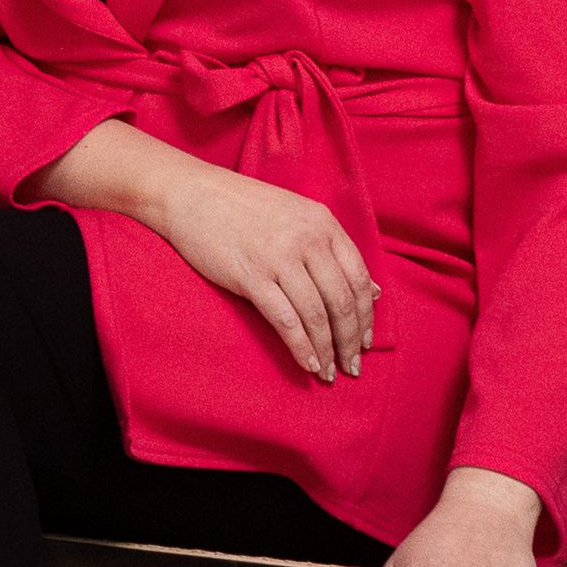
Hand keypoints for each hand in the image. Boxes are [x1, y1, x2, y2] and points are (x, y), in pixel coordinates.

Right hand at [139, 159, 380, 382]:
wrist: (192, 194)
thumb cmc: (243, 207)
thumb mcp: (297, 216)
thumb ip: (333, 250)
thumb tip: (375, 290)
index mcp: (323, 223)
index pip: (358, 278)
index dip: (366, 317)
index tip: (366, 341)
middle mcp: (308, 239)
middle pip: (341, 301)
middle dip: (350, 341)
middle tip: (352, 367)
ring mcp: (280, 258)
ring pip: (316, 315)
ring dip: (327, 351)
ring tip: (328, 372)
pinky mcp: (252, 276)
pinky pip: (286, 321)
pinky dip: (301, 347)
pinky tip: (307, 364)